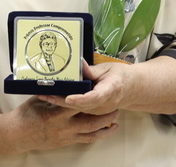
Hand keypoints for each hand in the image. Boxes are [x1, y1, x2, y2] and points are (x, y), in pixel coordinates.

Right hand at [0, 96, 118, 154]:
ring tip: (116, 122)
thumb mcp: (38, 99)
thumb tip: (64, 82)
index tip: (99, 91)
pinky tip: (103, 131)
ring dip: (105, 128)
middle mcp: (63, 128)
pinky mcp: (65, 143)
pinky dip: (96, 136)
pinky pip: (85, 140)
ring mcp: (66, 137)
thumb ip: (54, 93)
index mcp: (55, 114)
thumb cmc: (25, 115)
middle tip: (116, 108)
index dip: (89, 98)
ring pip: (91, 134)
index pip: (76, 104)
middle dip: (105, 116)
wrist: (16, 135)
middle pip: (90, 122)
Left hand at [41, 57, 175, 114]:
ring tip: (43, 94)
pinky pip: (79, 110)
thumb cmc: (119, 77)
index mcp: (110, 90)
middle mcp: (105, 104)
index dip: (80, 100)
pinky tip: (51, 98)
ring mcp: (100, 111)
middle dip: (61, 101)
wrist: (131, 89)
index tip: (68, 99)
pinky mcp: (94, 112)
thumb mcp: (107, 68)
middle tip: (45, 94)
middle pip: (81, 106)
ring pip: (78, 110)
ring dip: (60, 103)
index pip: (94, 98)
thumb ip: (91, 70)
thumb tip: (78, 62)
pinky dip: (64, 105)